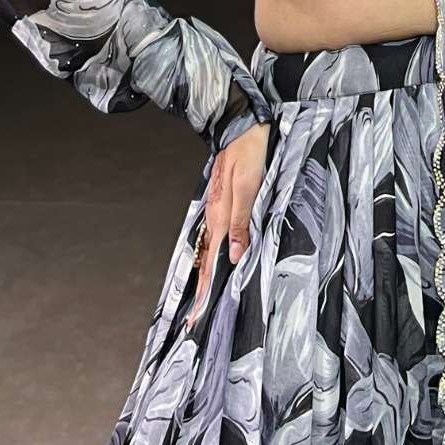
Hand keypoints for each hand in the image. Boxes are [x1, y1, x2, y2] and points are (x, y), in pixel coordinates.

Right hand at [184, 121, 270, 329]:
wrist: (244, 127)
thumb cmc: (249, 154)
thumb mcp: (249, 187)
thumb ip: (241, 222)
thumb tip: (233, 256)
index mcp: (221, 216)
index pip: (212, 262)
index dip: (207, 290)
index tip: (198, 316)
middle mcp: (216, 216)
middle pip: (207, 261)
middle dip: (202, 290)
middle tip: (195, 318)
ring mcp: (218, 210)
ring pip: (210, 250)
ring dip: (207, 275)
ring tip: (203, 299)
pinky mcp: (224, 203)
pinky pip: (217, 237)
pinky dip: (214, 255)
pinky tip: (218, 260)